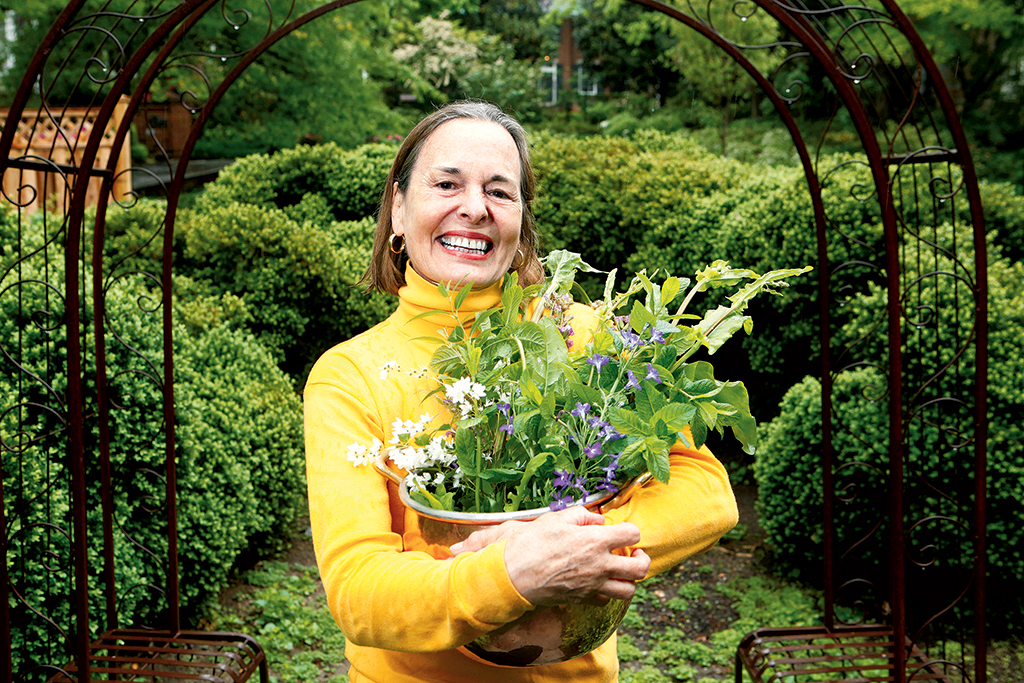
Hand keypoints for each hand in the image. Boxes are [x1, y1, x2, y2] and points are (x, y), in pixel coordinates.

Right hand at [449, 506, 650, 606]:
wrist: (514, 574)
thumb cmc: (532, 544)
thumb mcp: (556, 519)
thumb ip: (582, 516)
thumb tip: (597, 520)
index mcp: (596, 541)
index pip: (632, 535)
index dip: (629, 531)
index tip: (621, 532)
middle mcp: (600, 565)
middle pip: (639, 568)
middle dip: (641, 559)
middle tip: (632, 554)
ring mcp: (593, 585)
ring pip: (628, 590)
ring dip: (628, 580)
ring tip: (620, 571)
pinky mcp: (583, 599)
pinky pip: (606, 601)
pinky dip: (608, 593)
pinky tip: (600, 582)